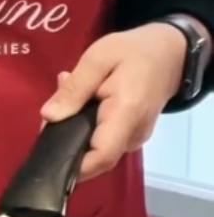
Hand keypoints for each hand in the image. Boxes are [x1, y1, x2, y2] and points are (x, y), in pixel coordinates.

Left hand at [39, 24, 188, 179]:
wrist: (169, 53)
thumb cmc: (132, 52)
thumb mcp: (97, 59)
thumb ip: (74, 89)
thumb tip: (48, 116)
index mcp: (126, 115)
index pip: (101, 157)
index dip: (72, 165)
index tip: (46, 152)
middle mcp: (133, 135)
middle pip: (94, 155)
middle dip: (65, 139)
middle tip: (50, 109)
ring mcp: (135, 137)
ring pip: (96, 146)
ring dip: (74, 127)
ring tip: (66, 95)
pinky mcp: (132, 134)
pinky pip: (104, 138)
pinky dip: (86, 124)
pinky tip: (80, 100)